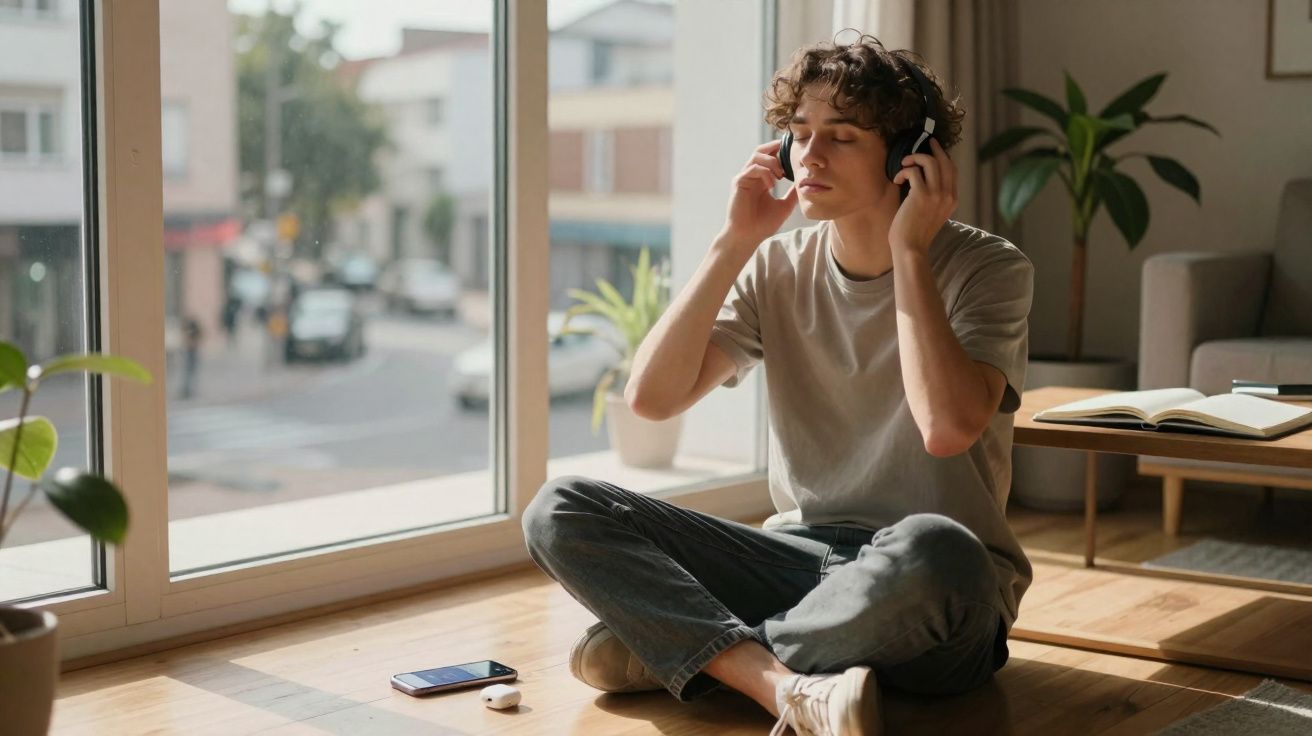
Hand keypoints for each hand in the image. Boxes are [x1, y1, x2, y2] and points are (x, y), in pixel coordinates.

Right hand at [720, 139, 798, 249]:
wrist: (748, 237)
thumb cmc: (762, 224)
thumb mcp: (784, 206)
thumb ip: (792, 193)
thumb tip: (805, 183)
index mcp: (761, 179)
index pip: (770, 156)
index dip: (781, 151)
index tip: (796, 155)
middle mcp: (751, 176)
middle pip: (761, 150)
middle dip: (776, 148)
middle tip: (790, 154)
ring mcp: (744, 178)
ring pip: (757, 156)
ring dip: (772, 162)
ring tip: (781, 175)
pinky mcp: (739, 183)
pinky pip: (753, 169)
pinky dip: (765, 173)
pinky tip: (772, 186)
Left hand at [889, 137, 957, 255]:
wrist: (911, 248)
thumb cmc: (916, 234)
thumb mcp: (933, 214)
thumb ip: (935, 198)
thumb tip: (923, 180)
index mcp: (952, 200)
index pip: (952, 170)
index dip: (943, 156)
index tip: (934, 148)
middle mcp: (948, 195)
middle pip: (945, 161)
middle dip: (934, 149)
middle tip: (924, 142)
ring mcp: (936, 194)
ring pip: (930, 162)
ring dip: (915, 158)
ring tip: (904, 164)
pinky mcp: (921, 195)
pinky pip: (913, 171)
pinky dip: (903, 171)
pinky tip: (897, 180)